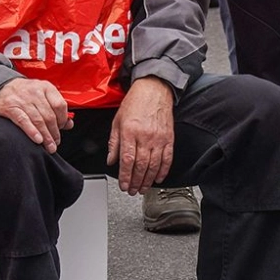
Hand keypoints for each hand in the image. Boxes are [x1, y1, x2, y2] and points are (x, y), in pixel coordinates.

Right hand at [0, 77, 71, 151]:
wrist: (0, 88)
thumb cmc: (24, 92)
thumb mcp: (42, 94)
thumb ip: (55, 108)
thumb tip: (69, 124)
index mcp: (46, 87)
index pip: (60, 105)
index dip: (63, 119)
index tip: (63, 129)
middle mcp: (35, 92)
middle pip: (50, 115)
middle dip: (54, 132)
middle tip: (56, 143)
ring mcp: (23, 99)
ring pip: (38, 120)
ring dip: (46, 136)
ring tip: (49, 146)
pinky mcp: (11, 107)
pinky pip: (23, 121)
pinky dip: (32, 131)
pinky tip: (38, 140)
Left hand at [107, 77, 175, 194]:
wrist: (154, 89)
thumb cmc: (135, 102)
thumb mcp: (117, 121)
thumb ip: (113, 143)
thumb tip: (110, 160)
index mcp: (130, 132)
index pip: (127, 160)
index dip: (124, 176)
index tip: (123, 185)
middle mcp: (145, 136)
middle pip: (141, 166)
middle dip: (135, 182)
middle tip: (131, 190)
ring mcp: (158, 138)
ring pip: (154, 165)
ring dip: (148, 180)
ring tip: (142, 188)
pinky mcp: (169, 137)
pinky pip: (167, 158)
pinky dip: (163, 170)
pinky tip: (159, 178)